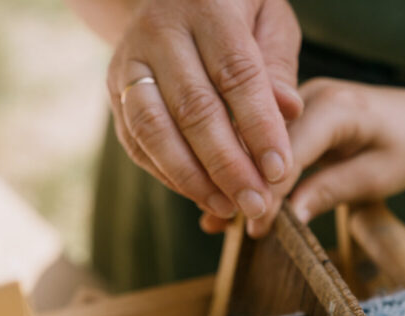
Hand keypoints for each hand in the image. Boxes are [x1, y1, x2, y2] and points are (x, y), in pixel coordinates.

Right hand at [107, 0, 302, 220]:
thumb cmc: (237, 11)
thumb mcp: (270, 19)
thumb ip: (278, 65)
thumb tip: (290, 112)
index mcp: (208, 7)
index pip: (236, 74)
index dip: (259, 127)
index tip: (279, 170)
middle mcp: (160, 32)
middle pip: (193, 108)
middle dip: (228, 165)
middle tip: (256, 203)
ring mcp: (129, 61)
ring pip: (154, 129)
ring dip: (192, 177)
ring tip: (227, 207)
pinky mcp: (114, 88)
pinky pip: (136, 140)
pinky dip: (167, 173)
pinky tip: (199, 194)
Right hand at [202, 78, 404, 236]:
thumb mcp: (376, 176)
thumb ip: (331, 191)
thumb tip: (290, 217)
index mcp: (335, 106)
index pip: (287, 151)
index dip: (268, 190)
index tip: (252, 223)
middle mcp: (308, 97)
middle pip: (261, 143)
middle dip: (240, 185)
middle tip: (217, 225)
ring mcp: (296, 104)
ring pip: (254, 144)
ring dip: (235, 180)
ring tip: (214, 220)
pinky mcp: (291, 116)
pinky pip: (262, 144)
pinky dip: (246, 172)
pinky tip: (227, 200)